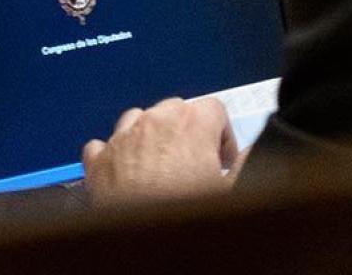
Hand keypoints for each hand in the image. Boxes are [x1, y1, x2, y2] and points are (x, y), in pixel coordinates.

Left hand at [82, 97, 239, 206]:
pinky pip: (105, 144)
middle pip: (176, 108)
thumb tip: (252, 152)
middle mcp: (154, 122)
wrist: (142, 242)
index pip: (215, 109)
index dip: (223, 136)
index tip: (222, 160)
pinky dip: (115, 154)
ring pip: (138, 119)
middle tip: (195, 165)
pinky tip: (125, 173)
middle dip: (188, 132)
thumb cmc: (184, 215)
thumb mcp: (231, 191)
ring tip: (161, 167)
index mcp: (191, 124)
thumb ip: (247, 163)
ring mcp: (122, 139)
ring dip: (151, 137)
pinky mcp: (99, 160)